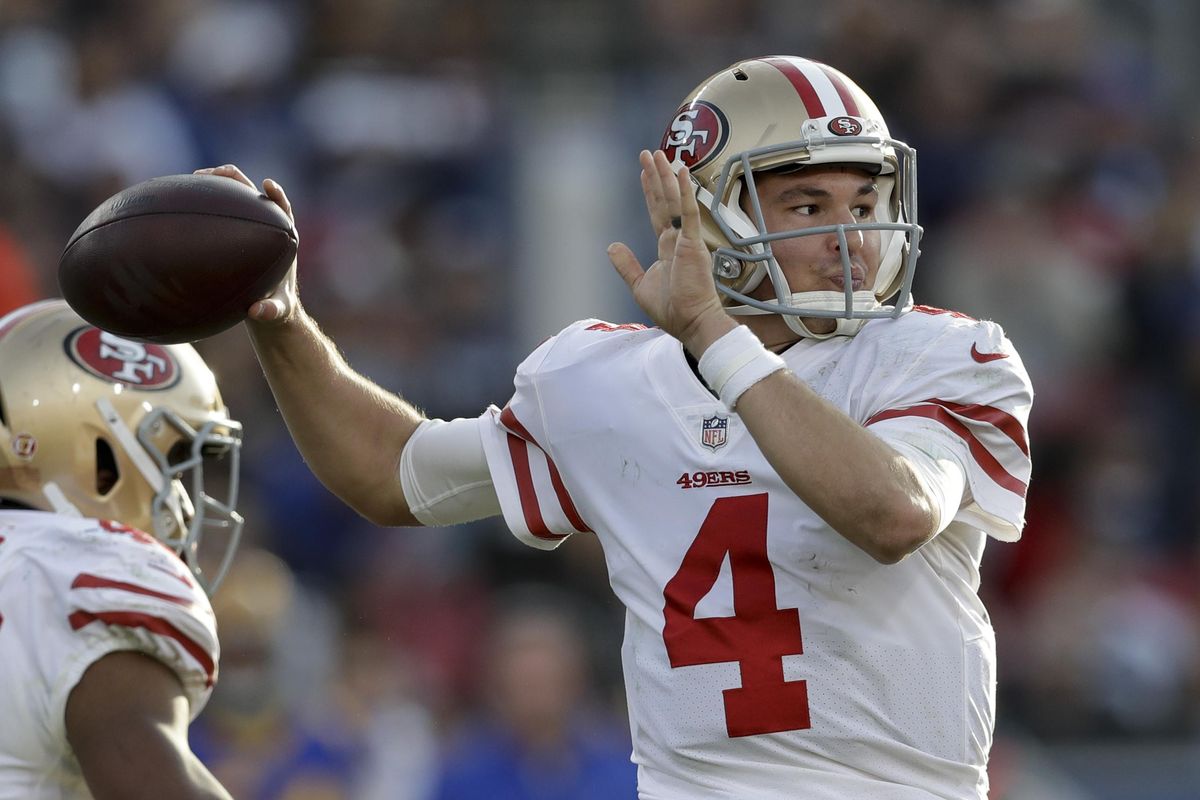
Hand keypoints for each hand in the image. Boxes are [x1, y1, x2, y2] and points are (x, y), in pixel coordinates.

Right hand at [194, 164, 297, 323]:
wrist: (267, 308)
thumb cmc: (275, 308)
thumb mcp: (275, 312)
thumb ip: (271, 311)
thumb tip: (257, 312)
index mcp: (283, 240)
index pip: (284, 210)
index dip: (277, 196)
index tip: (268, 185)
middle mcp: (266, 228)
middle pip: (255, 193)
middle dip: (236, 179)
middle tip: (215, 173)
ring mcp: (248, 228)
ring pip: (235, 197)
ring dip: (217, 184)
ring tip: (194, 178)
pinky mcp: (232, 233)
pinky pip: (220, 211)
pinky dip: (206, 202)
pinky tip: (183, 200)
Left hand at [607, 150, 734, 355]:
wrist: (690, 322)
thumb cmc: (671, 309)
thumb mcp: (639, 285)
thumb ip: (627, 264)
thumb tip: (611, 245)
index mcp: (667, 247)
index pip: (657, 212)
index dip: (649, 192)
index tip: (644, 173)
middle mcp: (678, 239)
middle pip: (664, 200)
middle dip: (655, 176)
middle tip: (649, 153)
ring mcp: (687, 239)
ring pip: (674, 200)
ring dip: (665, 176)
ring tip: (657, 154)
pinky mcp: (694, 243)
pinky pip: (689, 212)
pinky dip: (685, 192)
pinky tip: (681, 172)